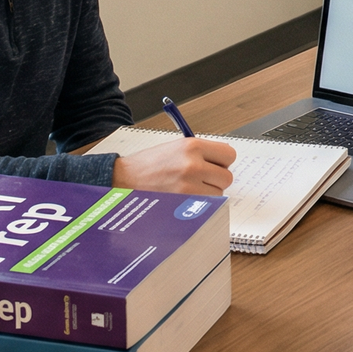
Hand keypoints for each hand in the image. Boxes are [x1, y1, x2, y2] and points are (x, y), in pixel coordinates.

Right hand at [113, 136, 235, 194]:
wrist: (123, 179)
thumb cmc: (148, 165)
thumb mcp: (176, 148)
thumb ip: (201, 152)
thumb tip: (223, 161)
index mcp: (192, 146)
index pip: (229, 154)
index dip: (222, 161)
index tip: (215, 164)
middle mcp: (193, 165)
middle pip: (227, 176)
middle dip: (216, 179)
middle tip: (201, 178)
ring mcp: (189, 186)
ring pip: (218, 193)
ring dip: (208, 193)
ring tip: (188, 188)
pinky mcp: (183, 204)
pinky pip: (206, 206)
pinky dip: (200, 204)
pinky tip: (184, 198)